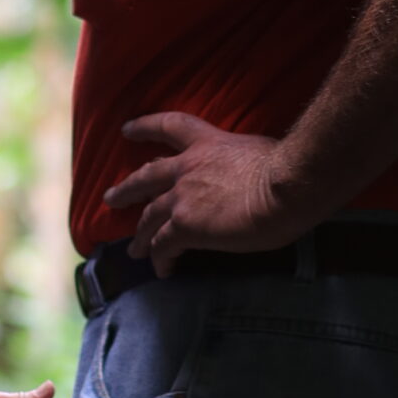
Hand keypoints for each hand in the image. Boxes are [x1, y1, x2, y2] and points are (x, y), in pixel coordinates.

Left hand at [104, 111, 325, 275]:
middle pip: (146, 177)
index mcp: (208, 143)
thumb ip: (242, 161)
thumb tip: (252, 174)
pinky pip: (163, 246)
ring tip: (132, 250)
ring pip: (149, 217)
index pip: (170, 126)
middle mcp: (188, 167)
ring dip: (140, 235)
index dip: (146, 127)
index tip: (127, 130)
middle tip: (110, 197)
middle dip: (126, 189)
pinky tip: (163, 270)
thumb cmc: (287, 168)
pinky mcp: (185, 226)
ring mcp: (183, 197)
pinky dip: (160, 259)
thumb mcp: (260, 151)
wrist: (287, 187)